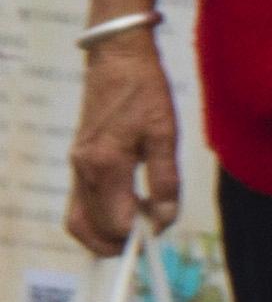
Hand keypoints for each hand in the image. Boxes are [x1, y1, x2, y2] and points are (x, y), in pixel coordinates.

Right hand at [65, 33, 177, 255]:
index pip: (114, 223)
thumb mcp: (165, 134)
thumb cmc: (146, 91)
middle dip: (118, 243)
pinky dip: (96, 217)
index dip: (138, 236)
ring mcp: (76, 165)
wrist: (117, 58)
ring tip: (137, 226)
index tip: (159, 232)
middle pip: (90, 229)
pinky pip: (78, 203)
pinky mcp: (76, 160)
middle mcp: (84, 169)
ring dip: (103, 234)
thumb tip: (164, 220)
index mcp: (106, 164)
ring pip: (78, 220)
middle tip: (147, 237)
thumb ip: (165, 181)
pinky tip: (125, 208)